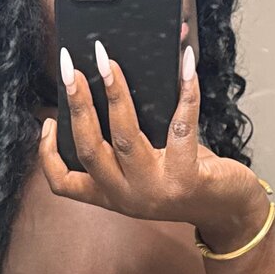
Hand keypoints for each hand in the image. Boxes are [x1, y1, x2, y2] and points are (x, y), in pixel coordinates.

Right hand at [40, 42, 268, 249]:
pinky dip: (185, 91)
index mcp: (111, 194)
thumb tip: (114, 75)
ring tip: (108, 62)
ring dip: (114, 94)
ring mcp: (155, 190)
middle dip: (77, 104)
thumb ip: (129, 137)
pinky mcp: (186, 179)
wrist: (227, 211)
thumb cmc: (186, 178)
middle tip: (69, 67)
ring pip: (124, 138)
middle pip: (89, 149)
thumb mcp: (148, 165)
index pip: (63, 184)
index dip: (48, 154)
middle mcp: (127, 196)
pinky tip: (187, 63)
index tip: (47, 121)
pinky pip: (181, 126)